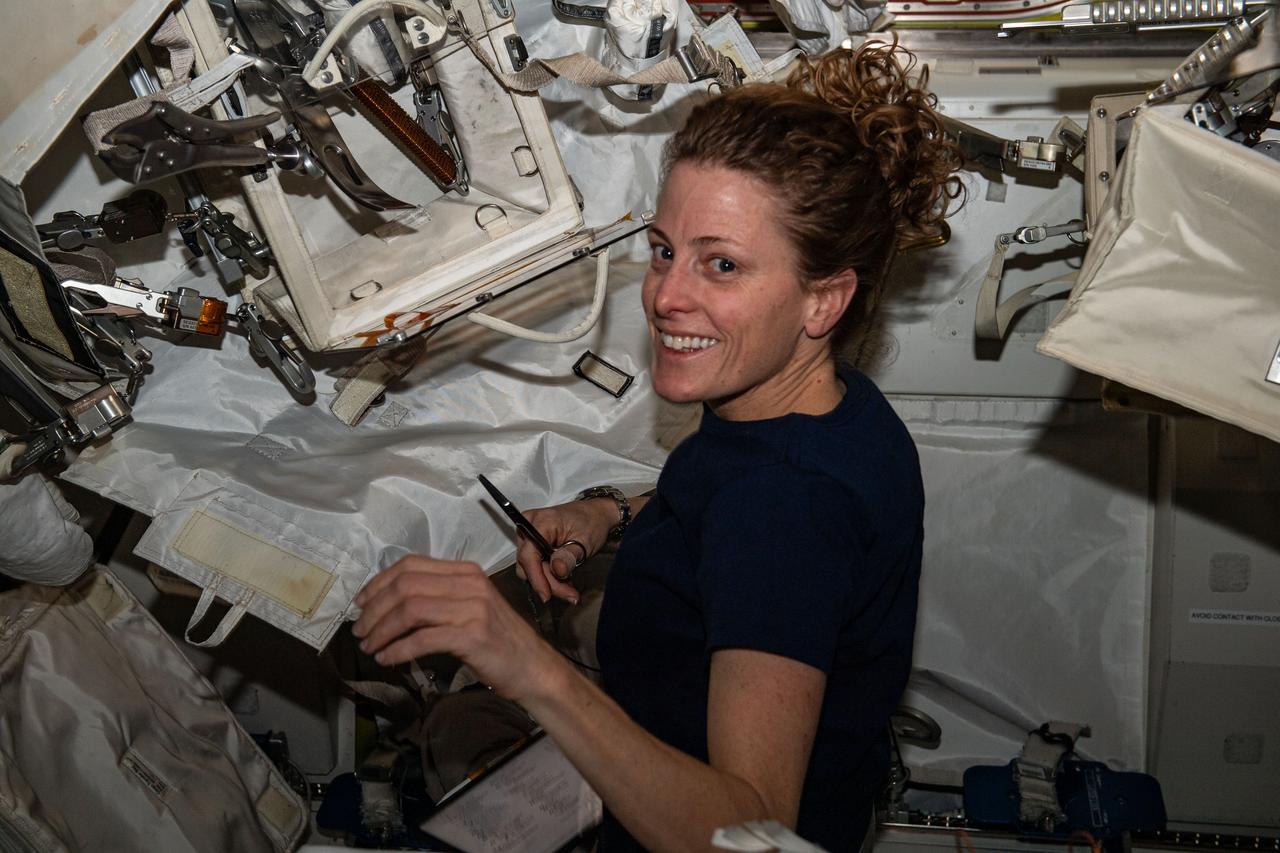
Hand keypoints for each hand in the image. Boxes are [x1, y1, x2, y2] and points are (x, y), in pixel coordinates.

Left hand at [352, 555, 559, 700]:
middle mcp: (469, 583)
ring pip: (410, 610)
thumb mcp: (470, 608)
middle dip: (374, 609)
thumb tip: (389, 605)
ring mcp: (472, 608)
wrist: (532, 667)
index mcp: (466, 571)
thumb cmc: (498, 640)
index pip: (411, 565)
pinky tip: (388, 659)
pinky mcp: (472, 635)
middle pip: (405, 586)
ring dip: (381, 630)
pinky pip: (423, 639)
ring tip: (369, 646)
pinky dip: (398, 649)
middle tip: (359, 631)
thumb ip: (438, 598)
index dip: (379, 582)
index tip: (361, 603)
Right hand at [516, 498, 618, 603]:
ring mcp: (528, 534)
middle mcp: (529, 526)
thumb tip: (557, 570)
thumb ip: (569, 556)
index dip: (536, 578)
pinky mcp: (531, 543)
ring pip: (530, 568)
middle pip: (528, 564)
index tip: (547, 595)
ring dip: (549, 581)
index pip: (529, 555)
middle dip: (548, 582)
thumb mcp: (585, 541)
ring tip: (569, 587)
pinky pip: (534, 565)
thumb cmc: (592, 523)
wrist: (596, 515)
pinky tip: (564, 580)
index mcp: (541, 521)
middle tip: (570, 594)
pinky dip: (548, 575)